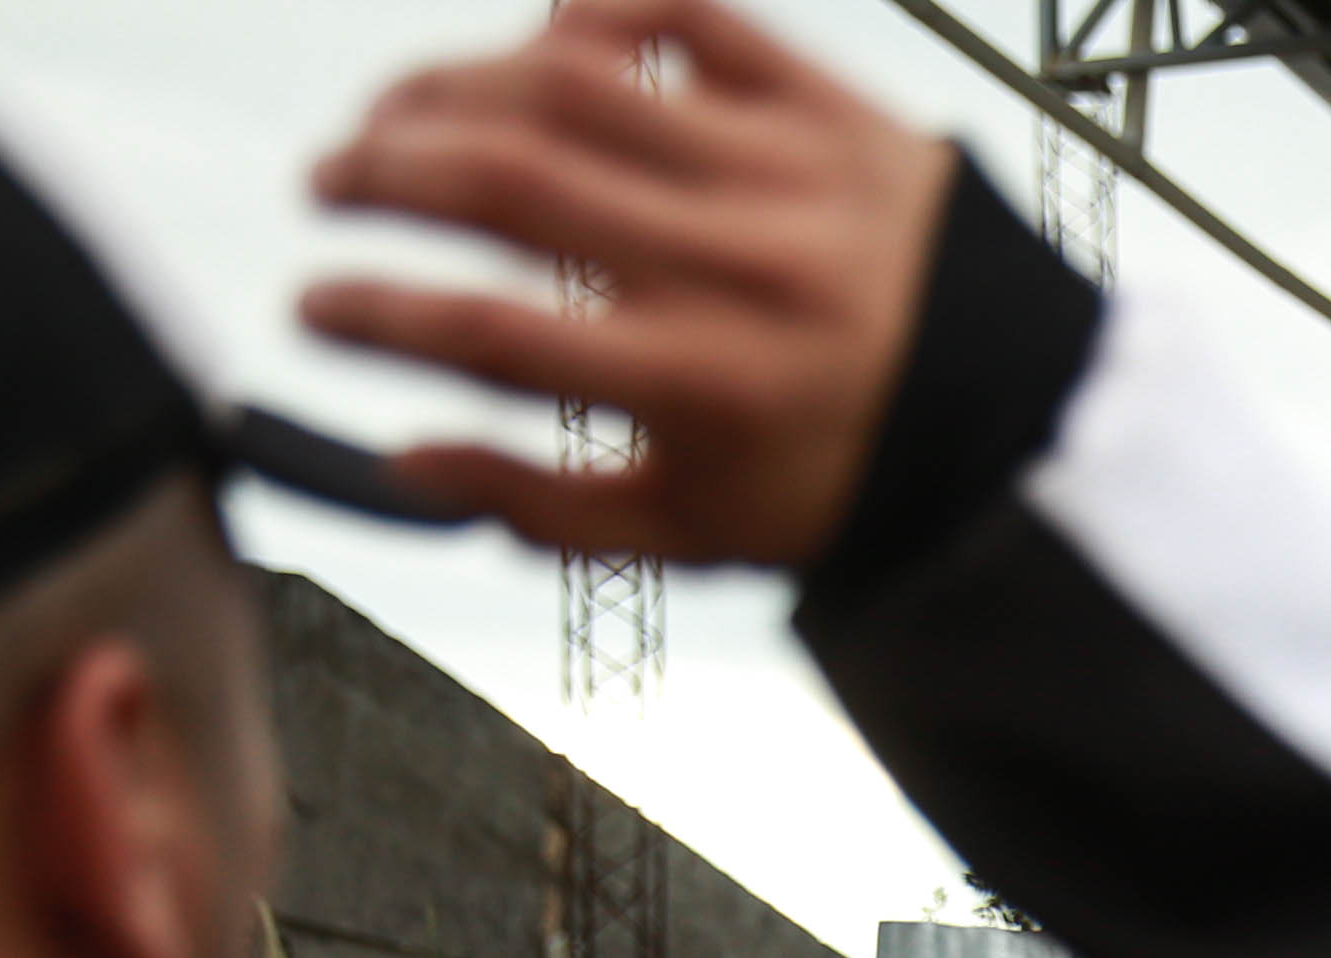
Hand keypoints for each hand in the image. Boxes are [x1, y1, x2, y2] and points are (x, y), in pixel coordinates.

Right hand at [304, 0, 951, 569]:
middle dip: (382, 173)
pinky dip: (599, 5)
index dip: (376, 315)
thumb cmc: (850, 474)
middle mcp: (742, 267)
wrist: (1021, 419)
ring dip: (453, 84)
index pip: (495, 334)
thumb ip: (546, 511)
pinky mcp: (830, 106)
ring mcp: (786, 171)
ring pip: (574, 80)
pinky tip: (544, 40)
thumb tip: (400, 466)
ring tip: (397, 114)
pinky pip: (693, 11)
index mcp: (708, 383)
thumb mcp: (704, 531)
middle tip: (327, 185)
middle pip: (510, 181)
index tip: (309, 309)